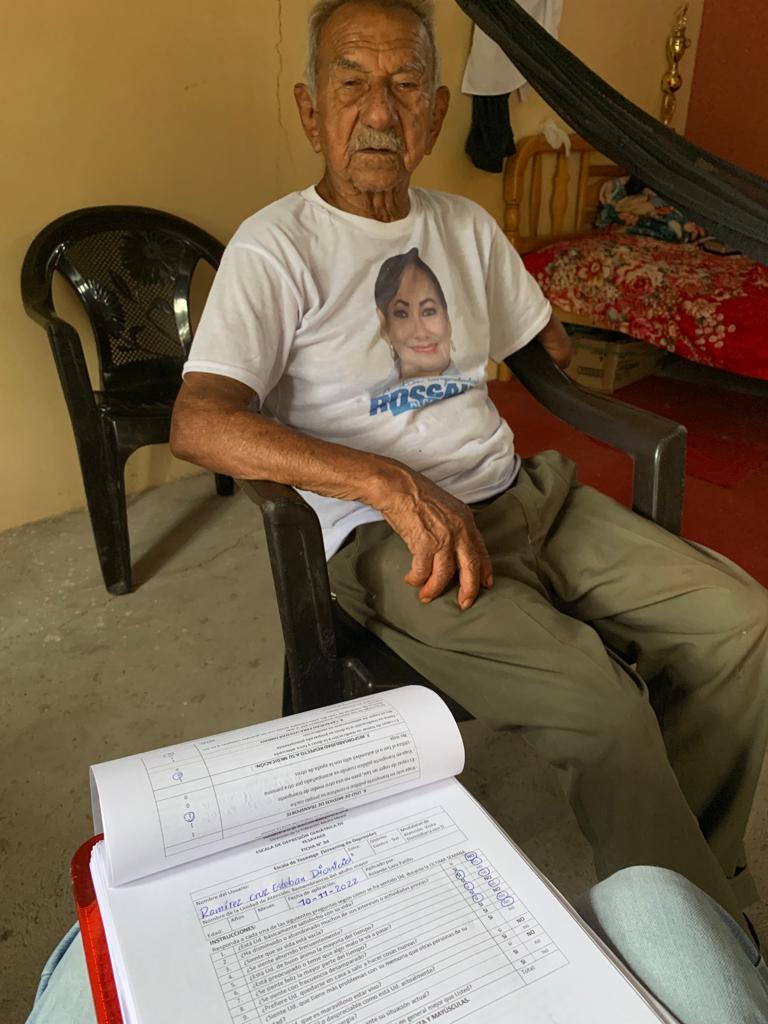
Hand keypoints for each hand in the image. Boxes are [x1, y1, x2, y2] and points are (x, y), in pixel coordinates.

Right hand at [376, 468, 493, 609]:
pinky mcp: (424, 544)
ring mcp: (443, 537)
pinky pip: (423, 571)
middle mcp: (459, 530)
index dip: (485, 570)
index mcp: (465, 519)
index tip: (486, 584)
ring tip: (426, 596)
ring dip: (434, 588)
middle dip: (469, 589)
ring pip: (445, 574)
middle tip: (464, 603)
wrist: (396, 486)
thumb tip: (451, 546)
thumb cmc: (414, 494)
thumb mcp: (444, 507)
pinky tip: (411, 580)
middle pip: (470, 566)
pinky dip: (416, 579)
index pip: (481, 549)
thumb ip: (452, 525)